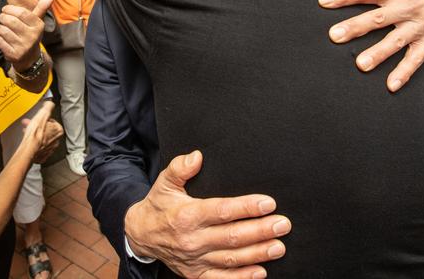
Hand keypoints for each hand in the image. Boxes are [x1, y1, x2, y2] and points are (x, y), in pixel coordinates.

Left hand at [0, 0, 52, 70]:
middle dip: (2, 17)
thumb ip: (41, 8)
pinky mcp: (13, 54)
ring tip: (3, 28)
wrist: (29, 58)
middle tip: (2, 18)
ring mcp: (23, 46)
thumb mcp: (37, 22)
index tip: (6, 10)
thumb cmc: (30, 35)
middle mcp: (32, 36)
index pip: (21, 12)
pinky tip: (2, 38)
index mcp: (38, 26)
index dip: (10, 9)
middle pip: (10, 21)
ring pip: (2, 30)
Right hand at [20, 100, 63, 162]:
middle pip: (46, 130)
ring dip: (35, 135)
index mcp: (59, 130)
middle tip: (30, 126)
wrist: (29, 149)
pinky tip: (29, 142)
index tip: (36, 119)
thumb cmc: (35, 135)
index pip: (51, 121)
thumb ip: (48, 107)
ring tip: (27, 134)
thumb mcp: (42, 114)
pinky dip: (34, 144)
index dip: (41, 119)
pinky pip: (38, 148)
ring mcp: (50, 148)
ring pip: (42, 139)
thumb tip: (50, 103)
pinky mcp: (43, 155)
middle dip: (37, 127)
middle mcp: (56, 140)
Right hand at [125, 150, 290, 278]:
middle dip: (260, 231)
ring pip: (232, 259)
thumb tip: (197, 156)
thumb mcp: (165, 182)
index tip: (268, 203)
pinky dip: (242, 278)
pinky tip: (261, 271)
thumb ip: (180, 167)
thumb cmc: (159, 205)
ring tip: (279, 246)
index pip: (222, 211)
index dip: (246, 208)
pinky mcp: (196, 274)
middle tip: (283, 224)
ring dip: (258, 254)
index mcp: (187, 215)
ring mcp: (195, 260)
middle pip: (232, 236)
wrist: (141, 235)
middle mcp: (193, 240)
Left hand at [318, 0, 423, 91]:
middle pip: (378, 18)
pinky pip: (415, 59)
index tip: (323, 2)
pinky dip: (404, 72)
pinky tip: (391, 85)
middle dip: (356, 27)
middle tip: (334, 36)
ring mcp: (416, 27)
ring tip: (360, 65)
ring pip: (396, 41)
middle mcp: (404, 8)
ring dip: (379, 53)